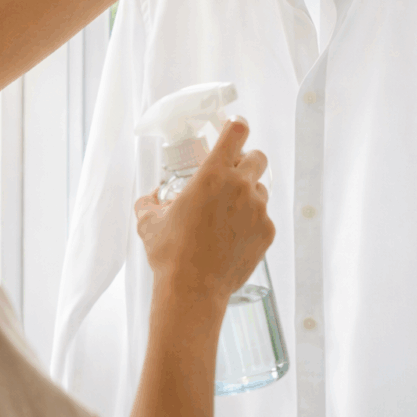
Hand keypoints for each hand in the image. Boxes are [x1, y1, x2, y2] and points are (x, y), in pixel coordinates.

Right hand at [133, 117, 273, 305]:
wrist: (193, 290)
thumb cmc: (170, 253)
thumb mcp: (148, 221)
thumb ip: (150, 201)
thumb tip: (153, 198)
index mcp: (213, 174)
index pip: (237, 131)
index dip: (236, 126)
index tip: (234, 128)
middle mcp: (241, 187)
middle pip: (258, 157)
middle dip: (246, 161)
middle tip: (230, 176)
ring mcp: (258, 210)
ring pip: (261, 189)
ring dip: (248, 194)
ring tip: (227, 215)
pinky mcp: (267, 232)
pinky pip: (263, 217)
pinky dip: (251, 222)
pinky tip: (232, 237)